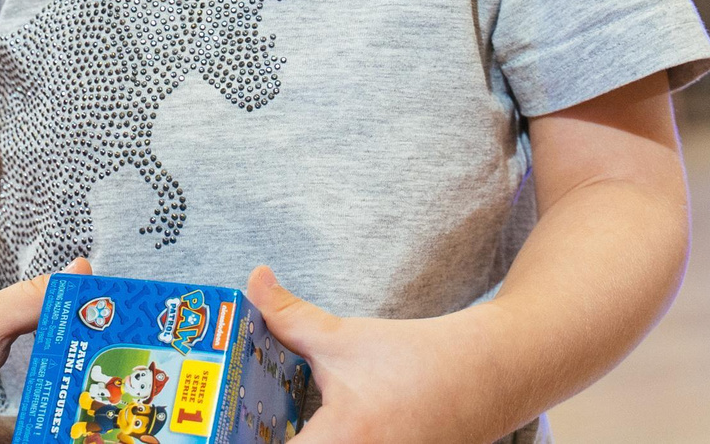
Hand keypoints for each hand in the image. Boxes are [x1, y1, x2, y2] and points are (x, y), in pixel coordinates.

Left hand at [246, 270, 498, 443]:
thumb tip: (254, 281)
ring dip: (300, 439)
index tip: (221, 429)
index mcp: (340, 443)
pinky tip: (314, 430)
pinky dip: (325, 443)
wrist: (488, 377)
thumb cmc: (416, 360)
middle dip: (267, 439)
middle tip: (245, 424)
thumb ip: (289, 317)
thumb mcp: (343, 338)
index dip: (242, 441)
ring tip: (276, 424)